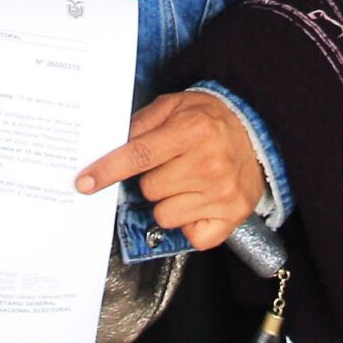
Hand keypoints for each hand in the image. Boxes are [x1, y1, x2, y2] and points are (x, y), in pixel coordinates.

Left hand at [75, 90, 264, 251]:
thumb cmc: (209, 119)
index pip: (139, 155)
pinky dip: (189, 224)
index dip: (108, 170)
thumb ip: (141, 123)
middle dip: (151, 180)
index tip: (84, 182)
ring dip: (169, 202)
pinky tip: (200, 203)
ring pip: (165, 215)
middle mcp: (209, 164)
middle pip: (149, 189)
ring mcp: (222, 194)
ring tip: (188, 183)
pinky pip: (191, 236)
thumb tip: (109, 147)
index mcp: (192, 131)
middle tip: (171, 166)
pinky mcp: (232, 216)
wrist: (257, 133)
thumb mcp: (174, 106)